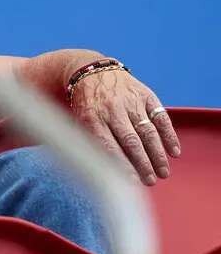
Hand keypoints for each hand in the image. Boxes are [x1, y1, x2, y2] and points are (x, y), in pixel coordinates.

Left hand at [69, 68, 179, 185]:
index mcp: (92, 118)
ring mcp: (131, 102)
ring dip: (157, 154)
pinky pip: (161, 117)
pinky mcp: (145, 95)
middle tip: (151, 180)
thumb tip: (106, 171)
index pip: (108, 146)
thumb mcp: (80, 121)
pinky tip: (174, 151)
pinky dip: (169, 135)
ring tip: (163, 172)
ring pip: (148, 131)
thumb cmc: (86, 104)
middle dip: (143, 164)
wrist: (92, 72)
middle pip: (131, 141)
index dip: (122, 165)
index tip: (132, 181)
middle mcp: (112, 110)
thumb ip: (91, 142)